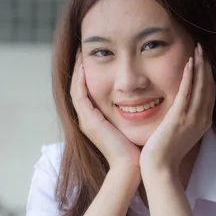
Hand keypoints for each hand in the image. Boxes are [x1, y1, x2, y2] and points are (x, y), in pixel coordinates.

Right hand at [70, 51, 140, 172]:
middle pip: (76, 88)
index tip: (91, 56)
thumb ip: (130, 111)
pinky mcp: (90, 122)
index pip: (85, 91)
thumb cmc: (134, 148)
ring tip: (80, 53)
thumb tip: (140, 96)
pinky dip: (80, 82)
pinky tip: (84, 68)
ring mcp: (86, 121)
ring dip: (77, 70)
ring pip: (75, 90)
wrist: (130, 167)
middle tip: (81, 49)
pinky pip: (80, 97)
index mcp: (94, 119)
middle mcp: (87, 119)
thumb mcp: (129, 124)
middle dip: (78, 68)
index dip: (85, 73)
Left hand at [139, 44, 214, 176]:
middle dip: (206, 66)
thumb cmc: (166, 153)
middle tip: (203, 49)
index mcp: (203, 122)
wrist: (160, 168)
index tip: (205, 60)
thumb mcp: (181, 133)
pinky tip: (188, 63)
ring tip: (198, 50)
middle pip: (209, 86)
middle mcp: (202, 118)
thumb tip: (182, 109)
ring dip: (200, 66)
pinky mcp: (179, 118)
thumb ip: (184, 119)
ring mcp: (192, 118)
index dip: (208, 75)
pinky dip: (189, 77)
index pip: (210, 93)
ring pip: (201, 86)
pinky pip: (187, 93)